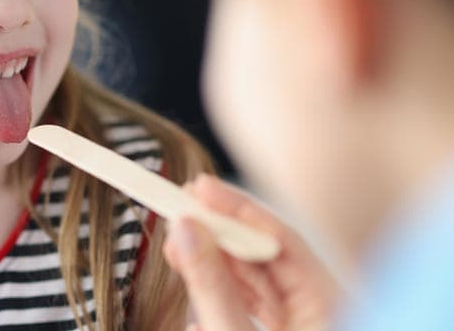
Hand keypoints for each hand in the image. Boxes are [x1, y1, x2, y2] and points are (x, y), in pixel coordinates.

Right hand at [163, 175, 339, 330]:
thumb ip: (213, 287)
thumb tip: (185, 230)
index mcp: (329, 305)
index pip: (282, 238)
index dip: (237, 209)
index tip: (199, 187)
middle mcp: (319, 310)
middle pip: (264, 256)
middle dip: (217, 236)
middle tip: (180, 210)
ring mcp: (301, 325)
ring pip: (253, 281)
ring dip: (211, 265)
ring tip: (175, 247)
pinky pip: (249, 308)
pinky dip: (218, 296)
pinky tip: (193, 294)